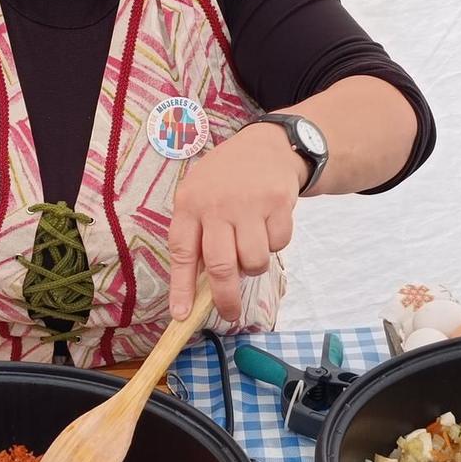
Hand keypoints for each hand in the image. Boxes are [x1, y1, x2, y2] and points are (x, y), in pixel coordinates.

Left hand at [167, 122, 302, 323]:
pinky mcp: (279, 203)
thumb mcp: (200, 196)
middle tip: (230, 313)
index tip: (181, 315)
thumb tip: (198, 288)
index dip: (181, 288)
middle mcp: (217, 204)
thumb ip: (197, 235)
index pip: (182, 253)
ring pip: (254, 262)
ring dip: (254, 266)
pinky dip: (275, 244)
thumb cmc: (225, 180)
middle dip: (226, 298)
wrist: (266, 145)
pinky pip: (279, 245)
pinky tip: (269, 225)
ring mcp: (249, 203)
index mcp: (189, 204)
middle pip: (221, 267)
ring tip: (250, 247)